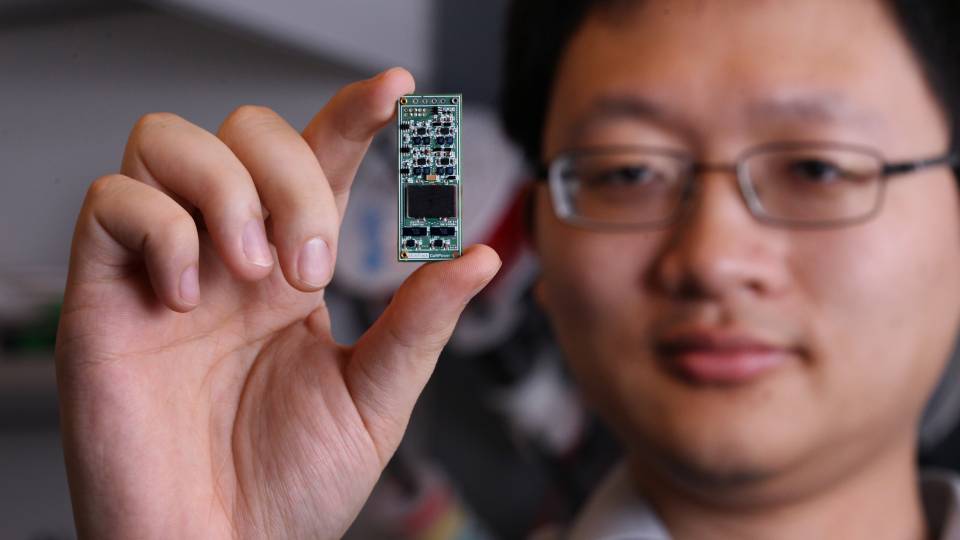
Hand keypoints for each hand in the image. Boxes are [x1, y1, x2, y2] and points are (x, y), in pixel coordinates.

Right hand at [54, 67, 500, 538]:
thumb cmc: (289, 491)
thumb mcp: (374, 400)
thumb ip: (418, 323)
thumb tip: (477, 258)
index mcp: (292, 272)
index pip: (318, 160)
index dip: (353, 114)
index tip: (396, 92)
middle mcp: (228, 256)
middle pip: (246, 132)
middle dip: (291, 178)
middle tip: (310, 267)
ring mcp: (164, 269)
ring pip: (169, 141)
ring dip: (227, 190)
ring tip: (253, 272)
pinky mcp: (104, 296)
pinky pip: (113, 203)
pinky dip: (160, 230)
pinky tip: (188, 295)